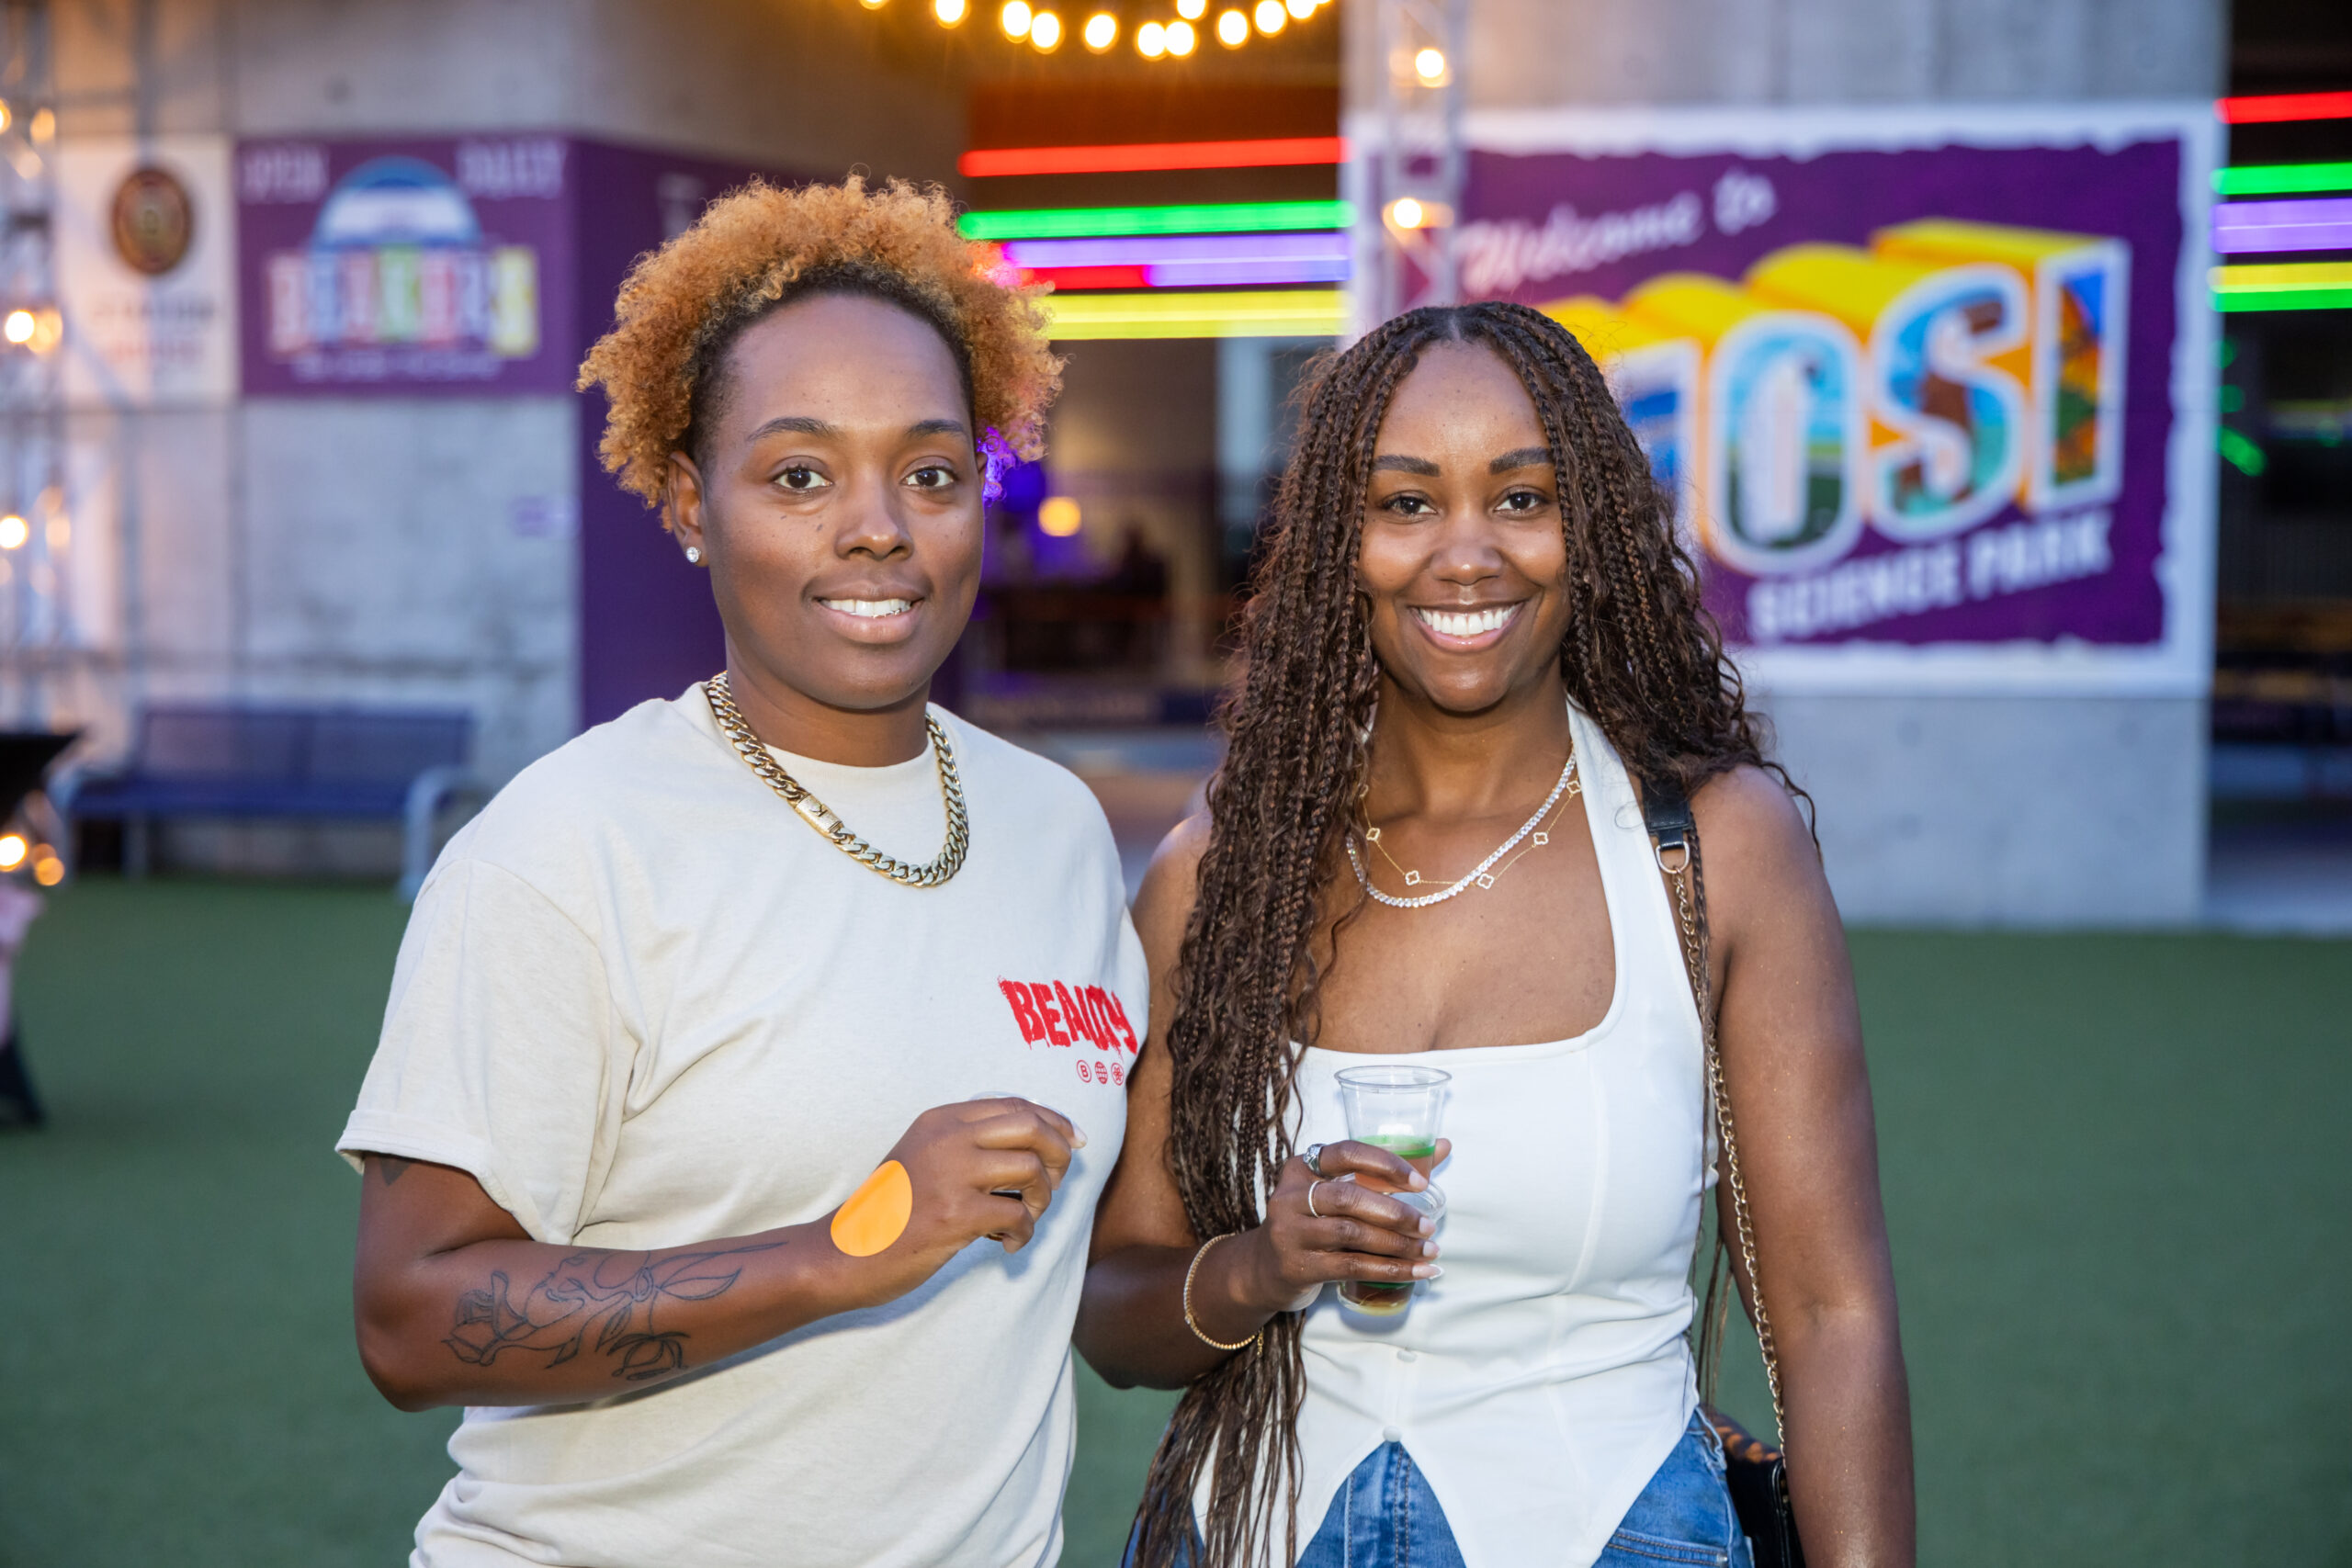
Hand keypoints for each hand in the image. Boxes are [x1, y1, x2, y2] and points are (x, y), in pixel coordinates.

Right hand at [832, 1097, 1081, 1305]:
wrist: (845, 1253)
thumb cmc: (892, 1211)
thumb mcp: (925, 1156)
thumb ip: (969, 1142)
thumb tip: (1040, 1141)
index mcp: (941, 1119)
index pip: (1016, 1105)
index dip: (1055, 1121)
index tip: (1075, 1141)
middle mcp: (947, 1138)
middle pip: (1032, 1127)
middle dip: (1059, 1154)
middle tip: (1054, 1184)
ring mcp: (951, 1174)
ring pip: (1032, 1170)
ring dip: (1042, 1199)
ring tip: (1023, 1219)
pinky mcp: (955, 1214)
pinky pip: (1018, 1215)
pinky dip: (1024, 1233)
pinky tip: (1007, 1244)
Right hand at [1226, 1139, 1447, 1315]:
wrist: (1265, 1269)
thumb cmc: (1313, 1223)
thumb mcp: (1336, 1192)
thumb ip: (1386, 1171)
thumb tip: (1442, 1145)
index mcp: (1303, 1168)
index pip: (1346, 1153)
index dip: (1386, 1164)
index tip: (1420, 1183)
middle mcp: (1291, 1196)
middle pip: (1349, 1198)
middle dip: (1396, 1212)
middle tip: (1429, 1226)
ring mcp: (1290, 1232)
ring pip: (1352, 1234)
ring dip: (1398, 1244)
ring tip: (1429, 1250)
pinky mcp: (1297, 1266)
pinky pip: (1351, 1266)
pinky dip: (1390, 1270)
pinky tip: (1416, 1272)